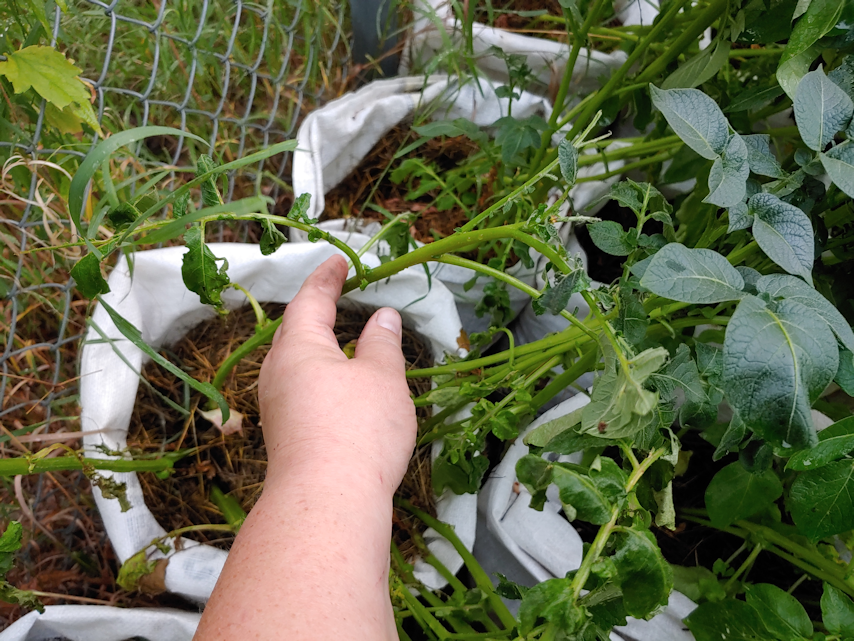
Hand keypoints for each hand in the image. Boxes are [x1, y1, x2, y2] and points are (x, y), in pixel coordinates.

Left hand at [258, 255, 416, 497]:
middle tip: (336, 295)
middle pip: (294, 332)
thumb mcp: (381, 377)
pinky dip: (319, 379)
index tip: (338, 261)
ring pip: (295, 365)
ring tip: (340, 341)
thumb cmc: (357, 429)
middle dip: (315, 312)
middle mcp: (277, 372)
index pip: (310, 299)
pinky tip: (338, 392)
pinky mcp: (285, 435)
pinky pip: (300, 392)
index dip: (327, 278)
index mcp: (298, 347)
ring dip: (317, 349)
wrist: (326, 503)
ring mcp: (277, 407)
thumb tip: (382, 318)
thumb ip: (382, 343)